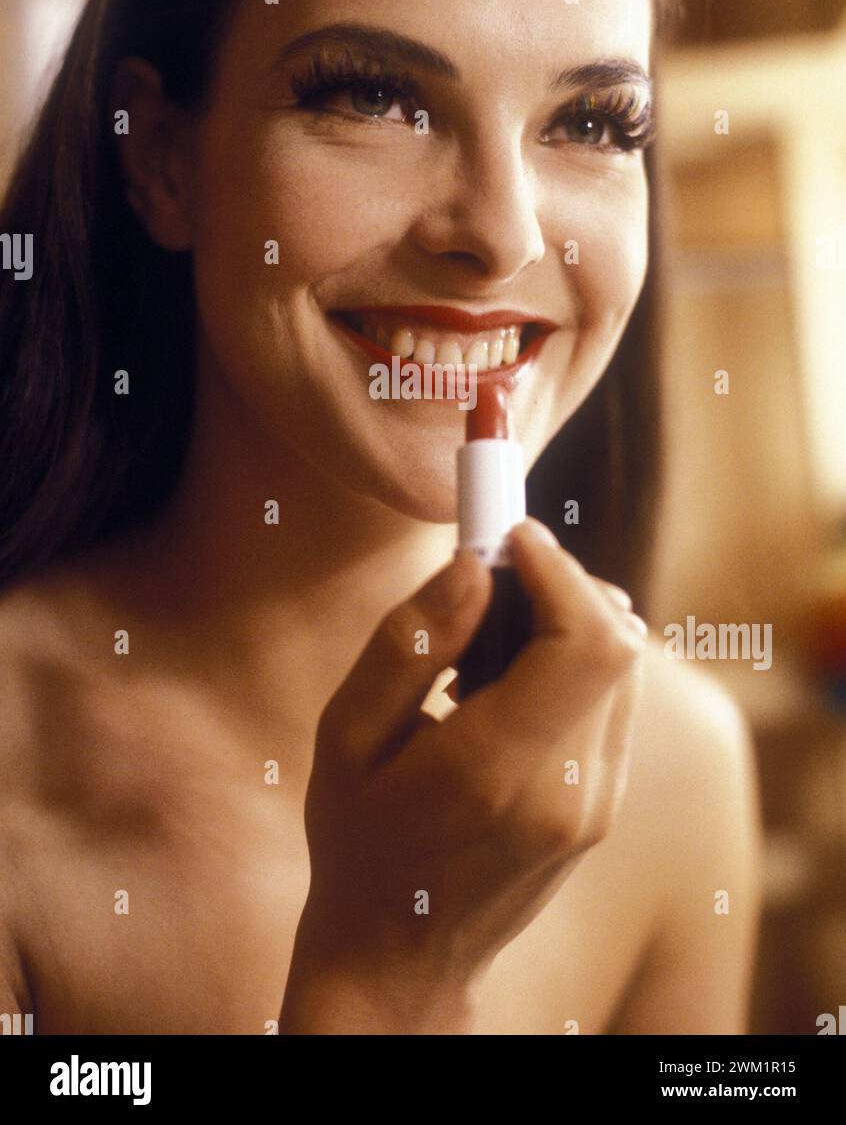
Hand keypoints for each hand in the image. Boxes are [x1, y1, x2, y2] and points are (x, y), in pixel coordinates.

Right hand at [282, 517, 646, 1031]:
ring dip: (571, 620)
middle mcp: (569, 791)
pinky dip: (575, 662)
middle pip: (618, 642)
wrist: (400, 954)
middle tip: (491, 575)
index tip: (508, 537)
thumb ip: (411, 643)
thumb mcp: (348, 736)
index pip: (587, 642)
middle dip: (563, 583)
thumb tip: (474, 564)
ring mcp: (597, 805)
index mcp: (498, 773)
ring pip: (625, 667)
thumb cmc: (358, 839)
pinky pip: (614, 700)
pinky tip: (506, 682)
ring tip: (488, 640)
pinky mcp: (604, 806)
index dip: (560, 569)